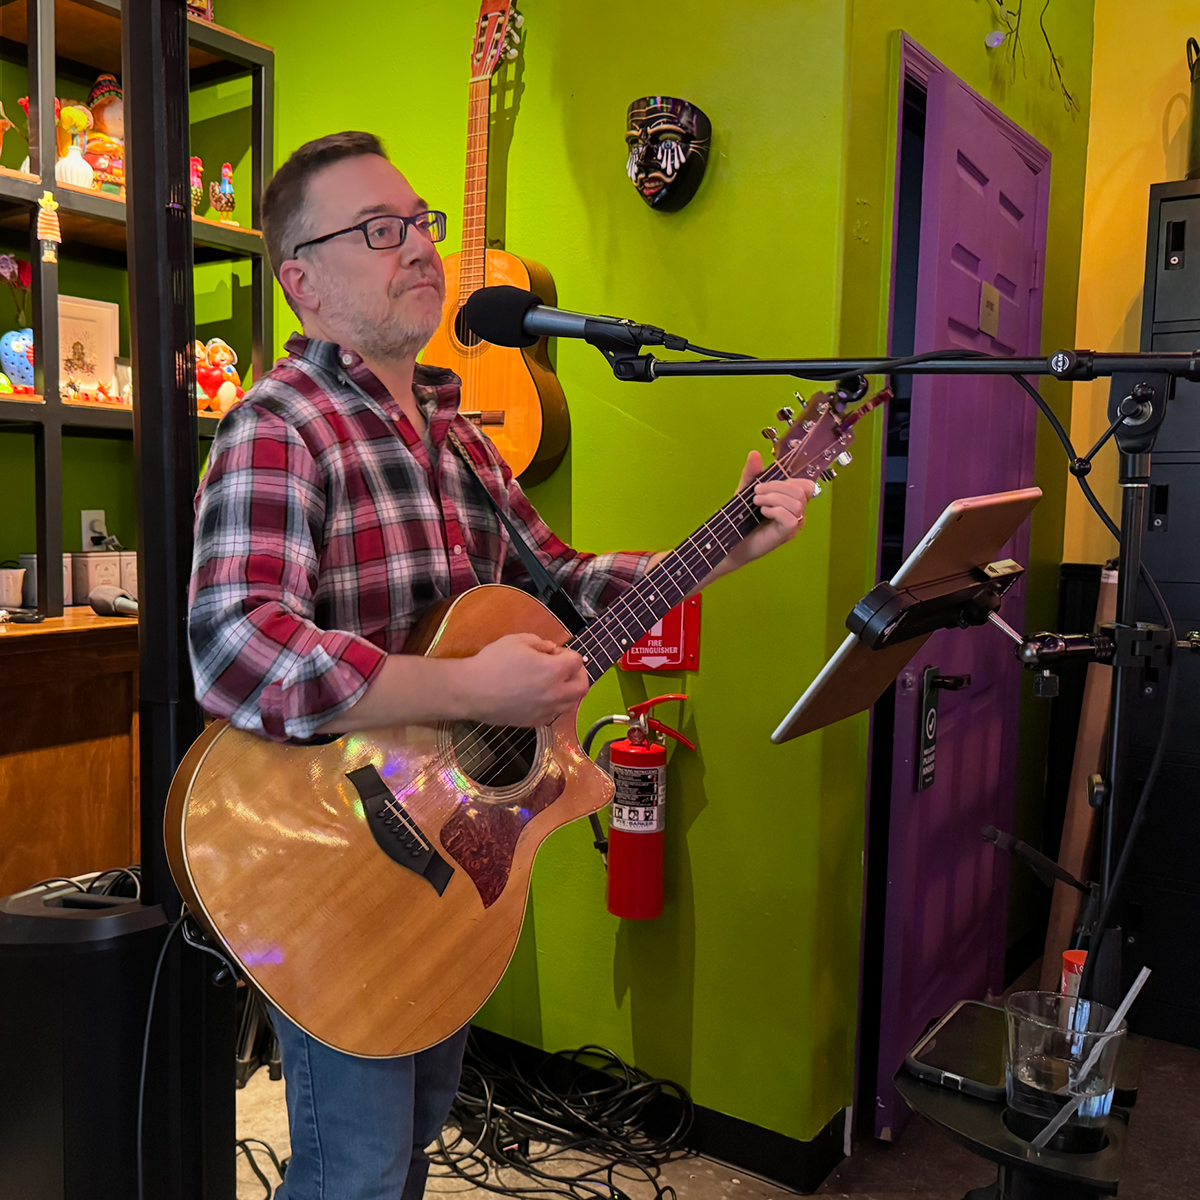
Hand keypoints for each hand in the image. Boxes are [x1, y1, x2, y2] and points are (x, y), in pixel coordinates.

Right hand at [458, 632, 588, 727]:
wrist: (471, 691)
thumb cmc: (492, 662)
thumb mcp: (516, 641)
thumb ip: (540, 643)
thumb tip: (551, 649)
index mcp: (553, 670)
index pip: (577, 661)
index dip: (568, 653)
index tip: (554, 652)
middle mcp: (555, 693)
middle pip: (582, 686)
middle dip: (578, 674)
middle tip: (565, 668)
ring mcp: (546, 710)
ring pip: (572, 704)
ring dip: (569, 691)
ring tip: (556, 683)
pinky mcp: (534, 722)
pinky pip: (554, 715)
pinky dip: (555, 705)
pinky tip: (542, 697)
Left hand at [723, 450, 816, 568]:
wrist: (731, 543)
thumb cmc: (742, 520)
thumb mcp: (746, 491)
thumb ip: (752, 474)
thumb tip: (754, 453)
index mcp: (792, 501)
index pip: (806, 485)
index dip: (789, 480)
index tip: (766, 483)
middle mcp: (797, 513)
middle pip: (801, 491)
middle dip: (776, 487)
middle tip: (756, 493)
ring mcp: (793, 526)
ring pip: (797, 504)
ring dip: (773, 498)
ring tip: (757, 503)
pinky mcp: (786, 535)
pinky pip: (791, 519)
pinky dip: (775, 510)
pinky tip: (762, 512)